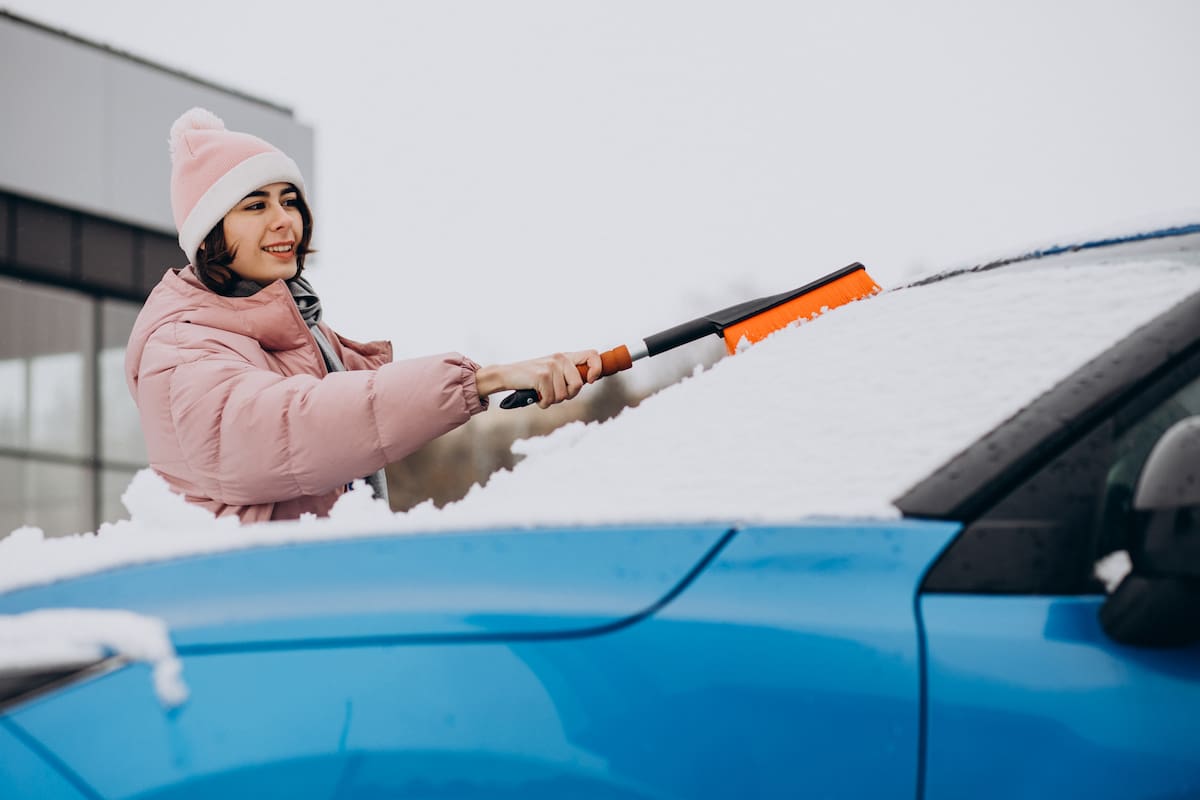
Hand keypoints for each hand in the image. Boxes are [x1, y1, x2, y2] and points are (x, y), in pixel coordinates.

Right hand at [475, 350, 601, 407]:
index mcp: (565, 356)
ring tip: (543, 393)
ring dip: (553, 400)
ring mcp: (551, 366)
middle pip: (578, 385)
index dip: (597, 369)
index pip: (593, 355)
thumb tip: (590, 380)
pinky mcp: (542, 376)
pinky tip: (536, 396)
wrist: (507, 375)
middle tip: (554, 393)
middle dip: (568, 395)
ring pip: (564, 395)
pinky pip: (551, 399)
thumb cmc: (532, 378)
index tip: (591, 380)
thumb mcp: (553, 371)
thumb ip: (569, 373)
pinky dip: (543, 403)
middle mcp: (560, 358)